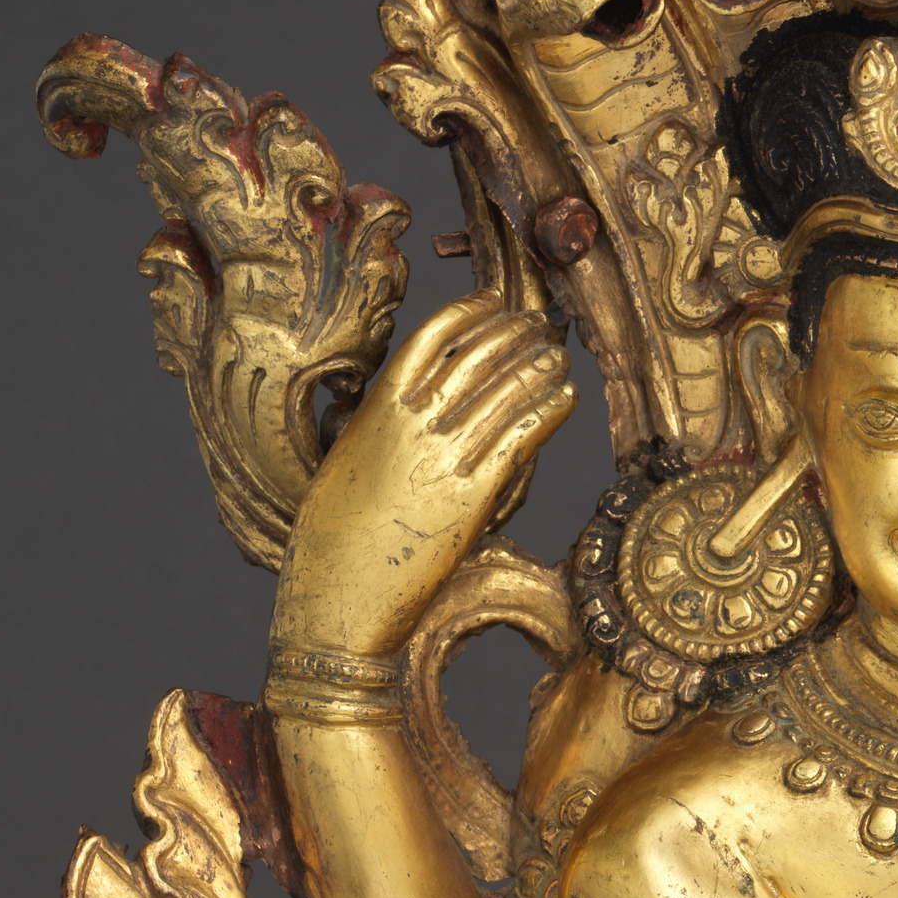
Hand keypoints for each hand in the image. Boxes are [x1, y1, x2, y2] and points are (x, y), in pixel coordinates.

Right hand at [274, 300, 571, 653]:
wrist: (336, 595)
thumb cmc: (332, 537)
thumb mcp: (346, 460)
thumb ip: (380, 427)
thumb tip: (407, 407)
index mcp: (377, 408)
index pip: (432, 336)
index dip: (470, 312)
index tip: (494, 302)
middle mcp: (413, 423)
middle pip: (478, 357)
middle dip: (513, 333)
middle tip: (537, 324)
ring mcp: (445, 458)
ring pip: (506, 391)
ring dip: (538, 366)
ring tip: (557, 354)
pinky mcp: (473, 497)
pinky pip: (522, 438)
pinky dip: (548, 410)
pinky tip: (565, 396)